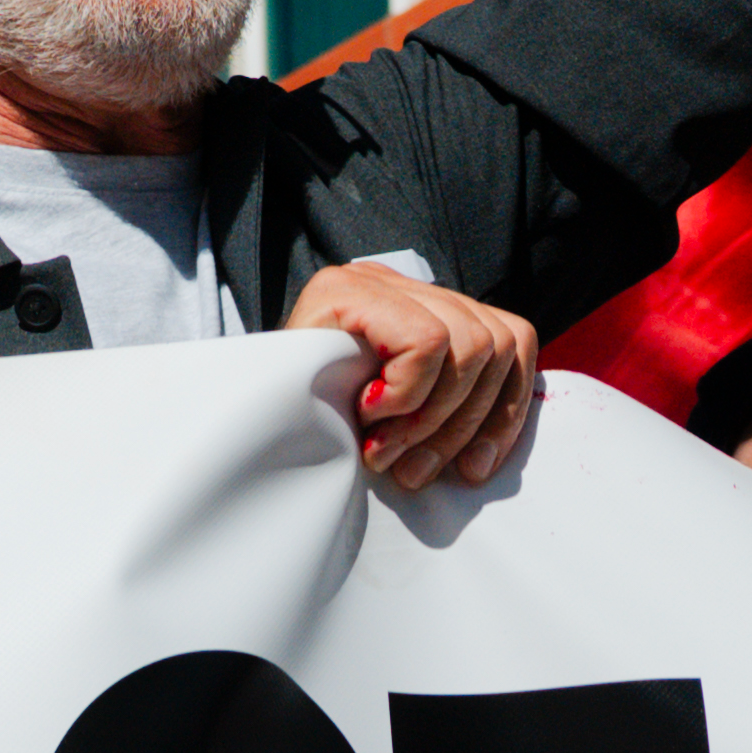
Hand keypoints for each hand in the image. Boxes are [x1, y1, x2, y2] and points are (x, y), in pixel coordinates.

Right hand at [285, 265, 539, 491]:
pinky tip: (368, 415)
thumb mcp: (400, 428)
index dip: (506, 409)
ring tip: (385, 448)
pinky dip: (407, 395)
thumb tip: (492, 453)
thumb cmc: (317, 436)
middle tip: (414, 471)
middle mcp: (404, 285)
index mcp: (426, 311)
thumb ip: (447, 413)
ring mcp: (375, 281)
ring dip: (431, 417)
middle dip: (466, 425)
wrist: (239, 426)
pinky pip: (428, 343)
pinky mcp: (348, 290)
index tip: (475, 469)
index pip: (511, 338)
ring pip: (471, 344)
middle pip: (498, 343)